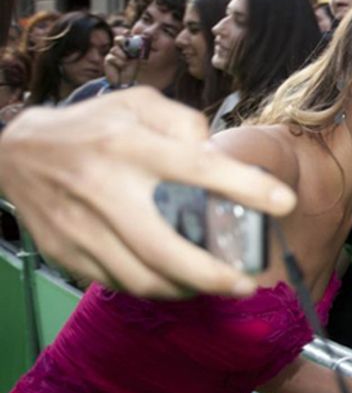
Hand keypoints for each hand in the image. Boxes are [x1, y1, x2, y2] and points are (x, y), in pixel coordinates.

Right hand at [0, 88, 296, 297]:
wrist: (17, 153)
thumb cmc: (93, 126)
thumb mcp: (139, 103)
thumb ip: (185, 121)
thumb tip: (217, 155)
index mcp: (128, 146)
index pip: (195, 167)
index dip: (245, 187)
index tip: (284, 202)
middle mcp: (104, 189)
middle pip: (164, 247)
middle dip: (212, 274)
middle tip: (247, 282)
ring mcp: (82, 228)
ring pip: (142, 277)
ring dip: (188, 289)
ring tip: (218, 284)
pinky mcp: (69, 254)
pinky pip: (121, 284)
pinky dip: (156, 288)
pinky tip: (179, 281)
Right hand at [104, 35, 139, 86]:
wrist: (124, 81)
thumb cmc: (131, 71)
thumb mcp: (136, 60)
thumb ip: (137, 51)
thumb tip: (141, 43)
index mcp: (127, 48)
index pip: (126, 37)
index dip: (126, 34)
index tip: (127, 32)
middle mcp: (120, 49)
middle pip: (118, 39)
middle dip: (122, 40)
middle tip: (126, 46)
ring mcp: (113, 54)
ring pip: (115, 49)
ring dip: (122, 57)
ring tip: (125, 63)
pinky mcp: (108, 60)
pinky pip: (112, 57)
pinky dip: (118, 63)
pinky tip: (120, 67)